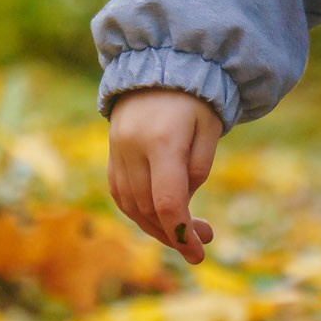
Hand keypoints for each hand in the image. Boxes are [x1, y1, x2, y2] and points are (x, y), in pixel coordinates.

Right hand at [107, 89, 221, 265]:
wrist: (158, 67)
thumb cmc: (194, 99)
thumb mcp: (208, 129)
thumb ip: (197, 169)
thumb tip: (183, 206)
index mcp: (162, 142)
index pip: (167, 200)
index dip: (182, 232)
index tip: (199, 254)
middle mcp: (133, 149)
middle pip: (148, 209)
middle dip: (174, 234)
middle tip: (202, 243)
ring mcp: (117, 152)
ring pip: (131, 206)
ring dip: (156, 227)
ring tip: (186, 233)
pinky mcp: (112, 155)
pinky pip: (121, 194)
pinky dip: (139, 212)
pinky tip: (160, 219)